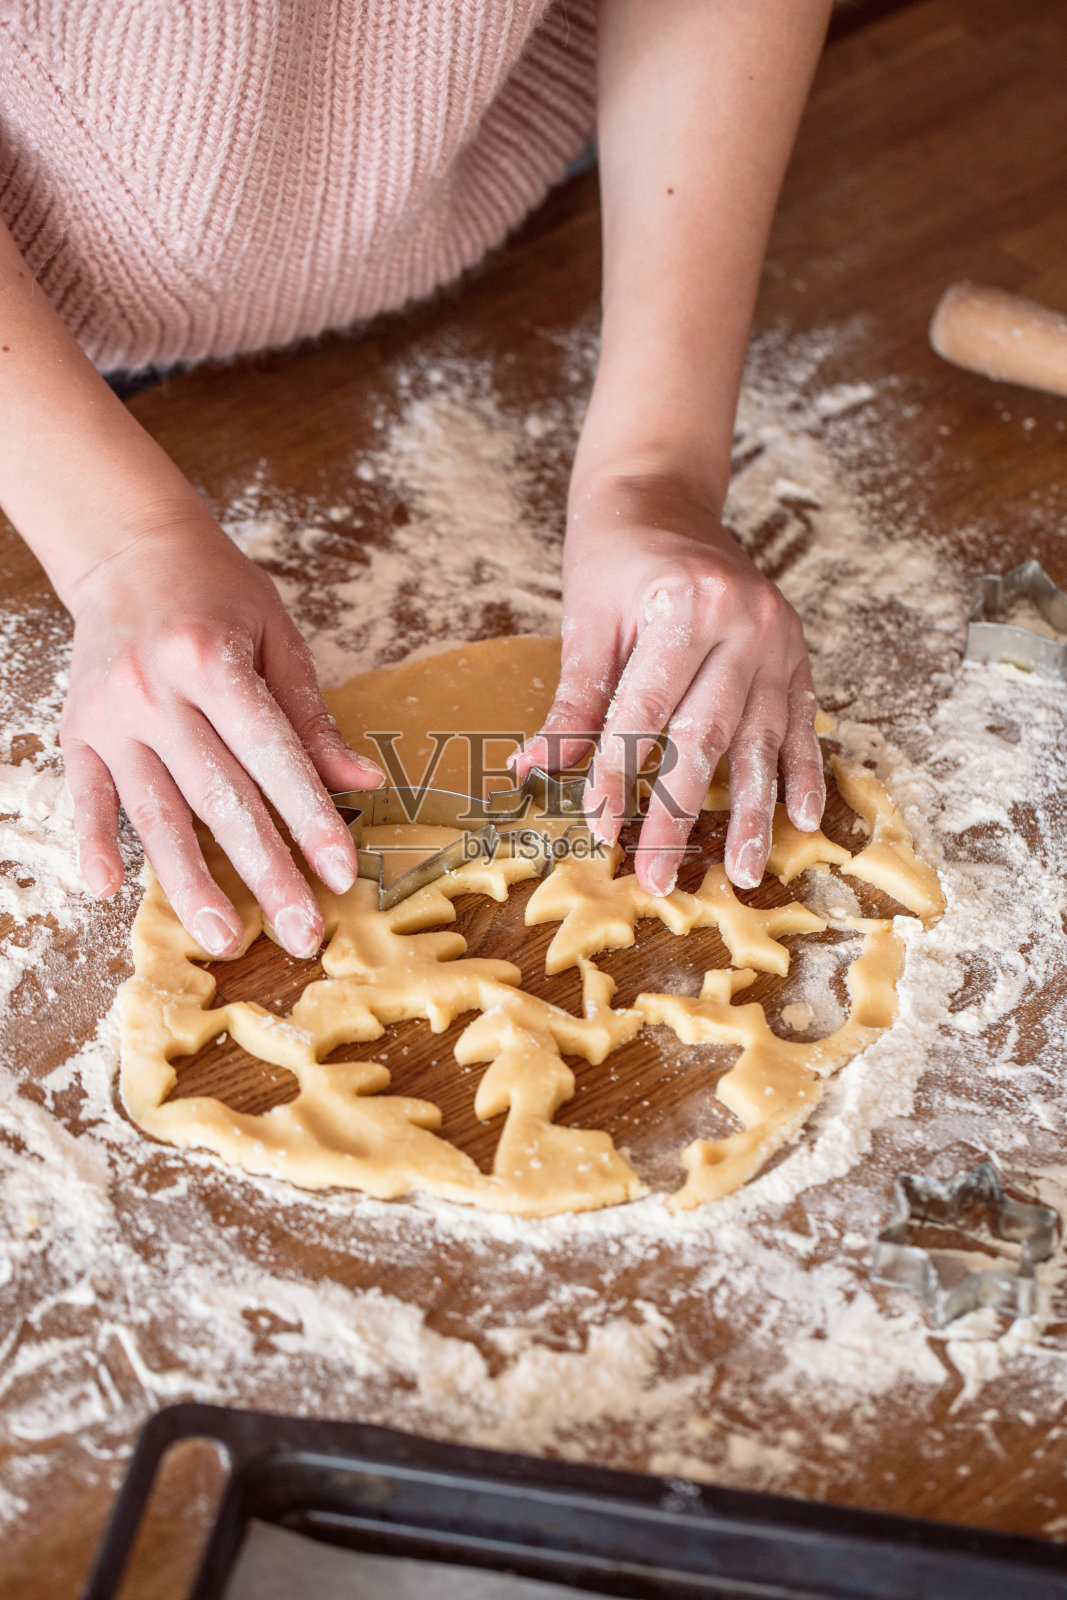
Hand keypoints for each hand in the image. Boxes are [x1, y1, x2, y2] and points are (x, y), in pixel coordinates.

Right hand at [60, 509, 383, 957]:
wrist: (127, 548)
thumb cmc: (216, 592)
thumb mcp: (277, 636)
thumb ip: (310, 716)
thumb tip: (359, 783)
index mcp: (213, 661)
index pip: (272, 757)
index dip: (309, 818)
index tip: (341, 873)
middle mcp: (157, 692)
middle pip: (218, 797)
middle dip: (264, 871)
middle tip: (300, 932)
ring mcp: (111, 715)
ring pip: (155, 812)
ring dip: (189, 881)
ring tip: (222, 937)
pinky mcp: (77, 731)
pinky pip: (86, 796)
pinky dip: (94, 843)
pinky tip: (110, 890)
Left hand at [511, 472, 822, 895]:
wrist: (663, 493)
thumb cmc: (613, 556)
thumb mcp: (586, 622)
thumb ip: (574, 702)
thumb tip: (534, 770)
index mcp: (682, 606)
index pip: (645, 713)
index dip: (621, 777)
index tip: (602, 832)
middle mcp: (741, 621)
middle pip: (706, 737)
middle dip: (680, 815)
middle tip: (658, 878)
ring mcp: (778, 636)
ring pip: (761, 739)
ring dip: (755, 813)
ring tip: (747, 873)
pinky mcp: (796, 648)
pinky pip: (801, 720)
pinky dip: (803, 771)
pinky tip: (803, 818)